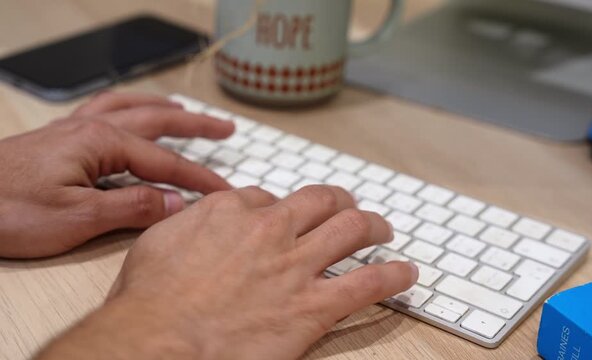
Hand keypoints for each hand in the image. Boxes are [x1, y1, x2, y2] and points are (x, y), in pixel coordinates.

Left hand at [0, 92, 233, 257]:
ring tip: (184, 109)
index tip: (226, 191)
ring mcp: (72, 130)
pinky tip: (130, 113)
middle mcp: (90, 128)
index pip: (166, 161)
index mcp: (101, 143)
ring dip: (163, 107)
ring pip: (130, 108)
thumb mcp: (78, 218)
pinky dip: (127, 107)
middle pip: (156, 120)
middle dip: (195, 125)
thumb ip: (133, 206)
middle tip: (225, 128)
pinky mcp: (58, 138)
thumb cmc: (6, 209)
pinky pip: (103, 110)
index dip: (200, 178)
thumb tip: (176, 203)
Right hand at [37, 186, 417, 359]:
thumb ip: (190, 221)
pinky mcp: (313, 306)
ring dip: (373, 226)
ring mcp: (296, 266)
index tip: (283, 219)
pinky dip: (392, 276)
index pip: (270, 197)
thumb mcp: (158, 242)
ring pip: (352, 230)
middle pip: (321, 201)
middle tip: (348, 209)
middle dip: (339, 202)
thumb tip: (209, 214)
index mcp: (231, 210)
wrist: (156, 343)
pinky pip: (367, 283)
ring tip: (384, 231)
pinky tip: (405, 274)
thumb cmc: (148, 300)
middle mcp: (270, 229)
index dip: (281, 208)